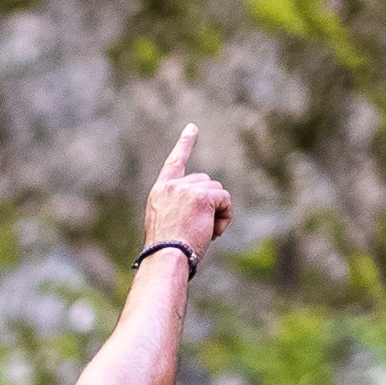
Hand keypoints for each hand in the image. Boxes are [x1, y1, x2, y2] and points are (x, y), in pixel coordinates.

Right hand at [143, 122, 232, 258]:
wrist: (166, 257)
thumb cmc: (168, 250)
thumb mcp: (168, 223)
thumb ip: (181, 207)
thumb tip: (209, 204)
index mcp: (160, 192)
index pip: (175, 163)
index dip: (184, 144)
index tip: (192, 127)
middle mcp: (172, 186)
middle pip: (206, 182)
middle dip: (210, 203)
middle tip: (201, 228)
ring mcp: (186, 189)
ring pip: (218, 191)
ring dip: (218, 212)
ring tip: (205, 232)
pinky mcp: (201, 196)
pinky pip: (225, 200)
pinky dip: (225, 216)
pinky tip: (213, 231)